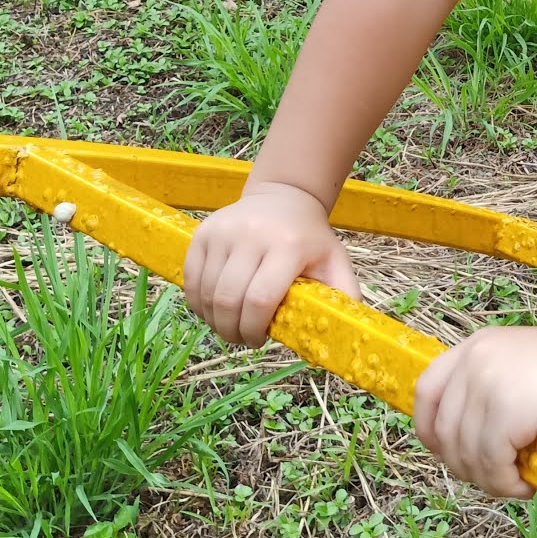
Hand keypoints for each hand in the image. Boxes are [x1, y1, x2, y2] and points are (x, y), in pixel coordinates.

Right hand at [182, 181, 359, 344]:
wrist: (285, 198)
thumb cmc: (310, 239)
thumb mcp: (335, 262)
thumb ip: (344, 294)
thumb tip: (345, 333)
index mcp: (288, 245)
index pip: (261, 298)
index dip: (255, 328)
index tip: (260, 340)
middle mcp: (253, 234)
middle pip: (229, 299)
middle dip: (232, 330)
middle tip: (242, 338)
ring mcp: (224, 231)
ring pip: (206, 293)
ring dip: (214, 320)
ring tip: (229, 326)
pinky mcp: (204, 232)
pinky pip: (191, 279)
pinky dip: (198, 303)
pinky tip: (213, 310)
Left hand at [412, 317, 536, 497]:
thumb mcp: (514, 366)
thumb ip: (485, 391)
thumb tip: (458, 450)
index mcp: (474, 349)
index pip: (427, 391)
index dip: (430, 431)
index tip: (451, 453)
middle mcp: (475, 361)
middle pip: (446, 432)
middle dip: (468, 467)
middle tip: (501, 478)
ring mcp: (489, 383)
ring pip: (466, 452)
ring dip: (490, 480)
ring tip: (517, 482)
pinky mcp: (510, 409)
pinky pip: (492, 461)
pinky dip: (505, 482)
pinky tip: (525, 483)